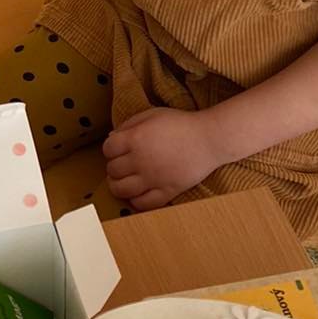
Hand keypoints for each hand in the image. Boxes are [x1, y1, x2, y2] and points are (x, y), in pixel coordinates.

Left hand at [103, 108, 219, 211]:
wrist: (209, 139)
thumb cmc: (181, 124)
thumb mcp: (152, 114)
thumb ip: (129, 124)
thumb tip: (112, 139)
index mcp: (136, 138)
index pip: (107, 149)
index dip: (110, 149)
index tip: (117, 149)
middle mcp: (140, 160)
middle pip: (112, 170)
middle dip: (114, 167)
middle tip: (121, 165)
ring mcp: (153, 178)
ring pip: (121, 190)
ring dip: (118, 186)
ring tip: (123, 182)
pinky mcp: (166, 191)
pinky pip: (143, 204)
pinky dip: (135, 201)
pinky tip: (137, 194)